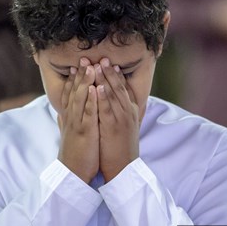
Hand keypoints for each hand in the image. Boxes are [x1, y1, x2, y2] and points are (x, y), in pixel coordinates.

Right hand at [57, 59, 99, 182]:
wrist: (72, 174)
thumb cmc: (73, 155)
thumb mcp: (68, 136)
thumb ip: (65, 123)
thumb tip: (61, 114)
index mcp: (69, 118)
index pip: (70, 94)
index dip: (73, 79)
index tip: (77, 65)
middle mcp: (71, 118)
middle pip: (74, 92)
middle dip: (80, 74)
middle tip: (84, 58)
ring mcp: (77, 124)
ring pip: (80, 99)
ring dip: (85, 82)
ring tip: (90, 66)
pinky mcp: (85, 132)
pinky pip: (89, 113)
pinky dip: (92, 100)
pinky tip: (96, 88)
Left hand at [95, 58, 140, 182]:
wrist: (124, 169)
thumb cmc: (120, 149)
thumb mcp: (123, 127)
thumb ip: (118, 113)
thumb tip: (111, 103)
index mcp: (129, 111)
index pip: (122, 88)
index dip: (114, 74)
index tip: (107, 61)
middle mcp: (127, 112)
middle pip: (118, 86)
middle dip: (108, 71)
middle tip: (100, 57)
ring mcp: (121, 119)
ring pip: (113, 94)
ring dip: (105, 78)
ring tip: (98, 64)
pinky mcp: (113, 127)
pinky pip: (107, 109)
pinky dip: (103, 97)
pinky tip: (98, 86)